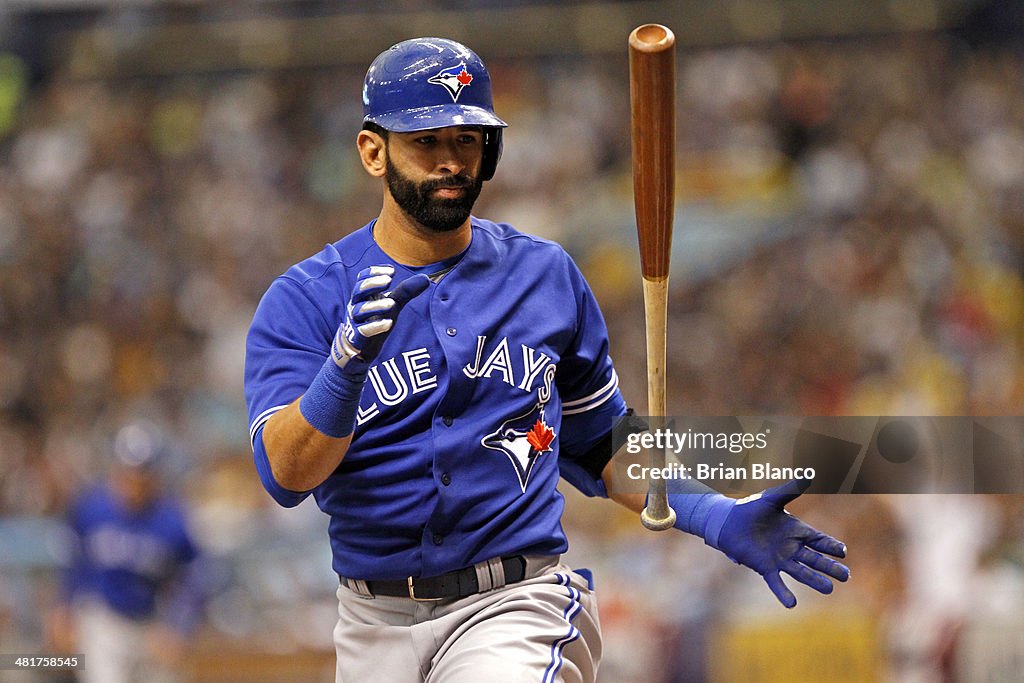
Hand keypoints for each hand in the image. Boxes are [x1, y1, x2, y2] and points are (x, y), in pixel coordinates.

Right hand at [332, 266, 429, 371]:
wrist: (361, 347)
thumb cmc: (375, 319)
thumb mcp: (392, 304)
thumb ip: (406, 291)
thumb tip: (426, 278)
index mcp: (363, 294)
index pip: (363, 278)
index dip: (374, 272)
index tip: (392, 270)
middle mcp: (357, 305)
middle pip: (359, 291)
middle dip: (372, 284)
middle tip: (388, 280)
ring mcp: (355, 321)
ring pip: (360, 310)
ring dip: (376, 305)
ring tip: (392, 303)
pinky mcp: (357, 337)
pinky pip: (363, 330)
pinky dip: (375, 326)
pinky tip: (388, 323)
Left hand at [705, 479, 849, 607]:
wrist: (728, 521)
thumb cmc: (751, 508)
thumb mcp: (772, 498)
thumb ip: (791, 490)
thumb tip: (808, 476)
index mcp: (796, 530)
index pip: (819, 540)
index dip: (831, 546)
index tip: (843, 552)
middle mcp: (791, 547)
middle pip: (815, 559)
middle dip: (830, 567)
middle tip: (846, 576)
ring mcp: (779, 558)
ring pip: (801, 571)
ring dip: (814, 580)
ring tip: (830, 589)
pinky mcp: (764, 567)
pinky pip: (776, 582)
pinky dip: (783, 592)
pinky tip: (791, 603)